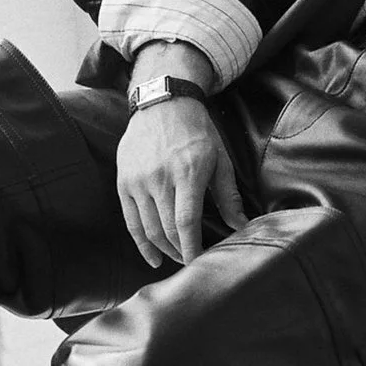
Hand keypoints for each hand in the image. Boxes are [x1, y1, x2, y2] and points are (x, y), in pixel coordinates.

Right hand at [118, 97, 247, 267]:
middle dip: (182, 251)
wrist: (161, 102)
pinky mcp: (124, 181)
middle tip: (194, 263)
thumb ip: (228, 195)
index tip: (199, 263)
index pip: (186, 221)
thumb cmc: (196, 130)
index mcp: (187, 171)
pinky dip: (141, 243)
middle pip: (167, 229)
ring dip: (164, 250)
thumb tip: (242, 225)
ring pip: (148, 228)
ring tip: (178, 257)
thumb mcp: (219, 158)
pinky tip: (153, 257)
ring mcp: (138, 180)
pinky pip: (130, 220)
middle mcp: (159, 177)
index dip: (192, 248)